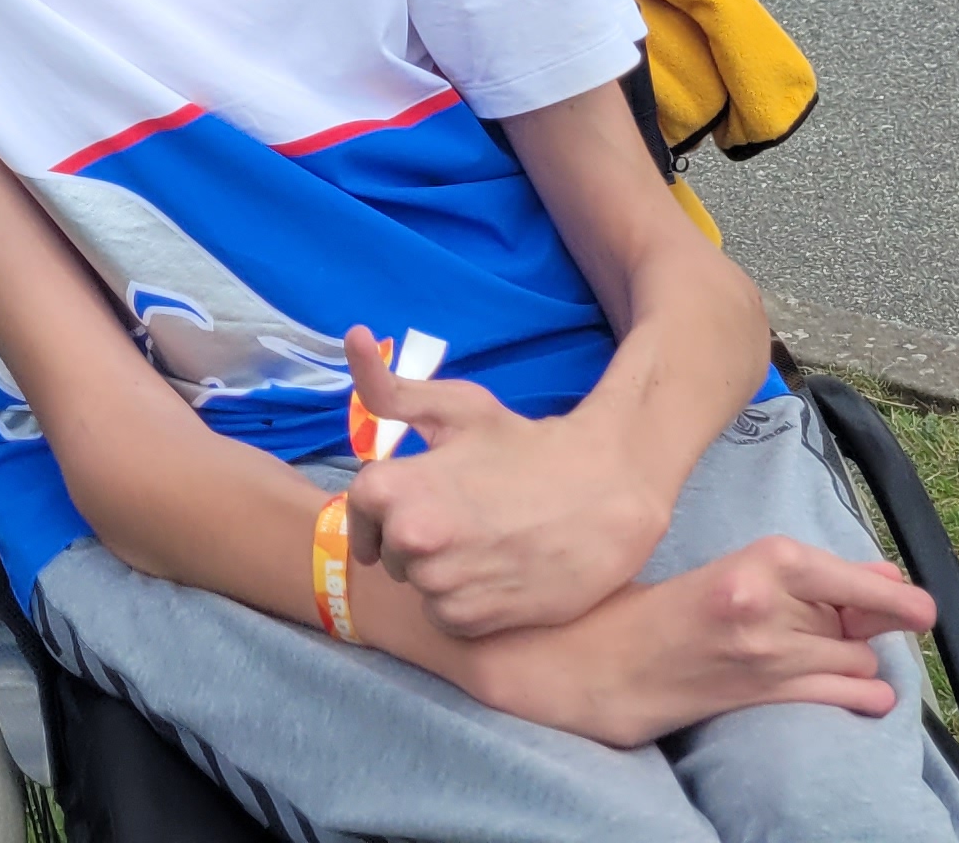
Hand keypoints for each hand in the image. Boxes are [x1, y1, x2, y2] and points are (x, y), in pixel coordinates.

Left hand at [341, 326, 660, 634]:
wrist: (605, 496)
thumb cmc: (526, 446)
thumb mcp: (459, 407)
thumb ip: (391, 387)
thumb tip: (353, 337)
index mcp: (398, 489)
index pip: (360, 508)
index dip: (387, 503)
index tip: (420, 497)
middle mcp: (412, 541)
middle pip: (391, 550)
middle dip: (418, 536)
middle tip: (467, 515)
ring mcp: (443, 585)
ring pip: (419, 585)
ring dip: (443, 570)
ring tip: (486, 542)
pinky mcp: (474, 621)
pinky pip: (446, 615)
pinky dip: (466, 601)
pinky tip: (498, 572)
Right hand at [541, 539, 933, 743]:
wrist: (601, 660)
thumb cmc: (659, 603)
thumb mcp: (734, 568)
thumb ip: (806, 575)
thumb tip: (885, 579)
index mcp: (762, 558)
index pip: (855, 579)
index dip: (895, 595)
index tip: (923, 606)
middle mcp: (770, 606)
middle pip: (858, 620)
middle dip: (865, 623)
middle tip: (855, 623)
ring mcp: (768, 656)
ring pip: (855, 659)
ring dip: (855, 659)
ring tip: (832, 655)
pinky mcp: (762, 695)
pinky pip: (839, 695)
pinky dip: (862, 696)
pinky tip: (867, 696)